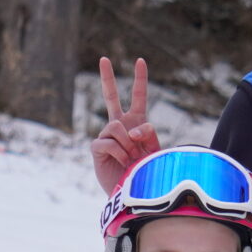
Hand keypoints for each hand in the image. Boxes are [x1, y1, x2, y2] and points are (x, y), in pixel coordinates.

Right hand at [91, 56, 159, 194]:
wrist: (131, 193)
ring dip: (128, 143)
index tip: (140, 61)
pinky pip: (109, 142)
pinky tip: (123, 161)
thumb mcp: (154, 150)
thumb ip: (149, 134)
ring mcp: (106, 135)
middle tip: (103, 58)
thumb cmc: (144, 172)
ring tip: (132, 157)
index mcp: (135, 122)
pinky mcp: (97, 148)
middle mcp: (119, 125)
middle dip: (107, 77)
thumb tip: (133, 128)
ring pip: (117, 127)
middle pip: (110, 97)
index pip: (138, 97)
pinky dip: (120, 152)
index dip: (140, 79)